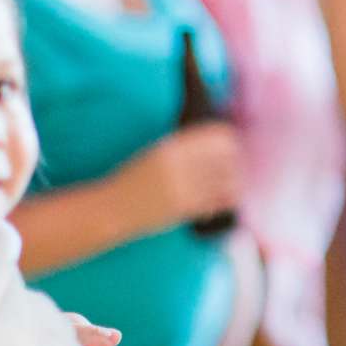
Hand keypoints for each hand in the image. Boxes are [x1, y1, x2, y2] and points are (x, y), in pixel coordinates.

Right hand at [122, 122, 243, 228]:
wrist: (111, 207)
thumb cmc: (133, 180)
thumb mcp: (155, 154)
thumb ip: (183, 149)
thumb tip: (215, 146)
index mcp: (172, 146)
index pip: (217, 137)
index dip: (229, 142)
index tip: (231, 148)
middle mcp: (180, 164)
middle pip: (227, 158)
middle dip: (234, 164)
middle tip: (233, 170)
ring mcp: (183, 186)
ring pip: (226, 181)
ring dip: (232, 184)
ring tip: (228, 187)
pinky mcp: (184, 208)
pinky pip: (216, 202)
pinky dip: (222, 202)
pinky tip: (217, 204)